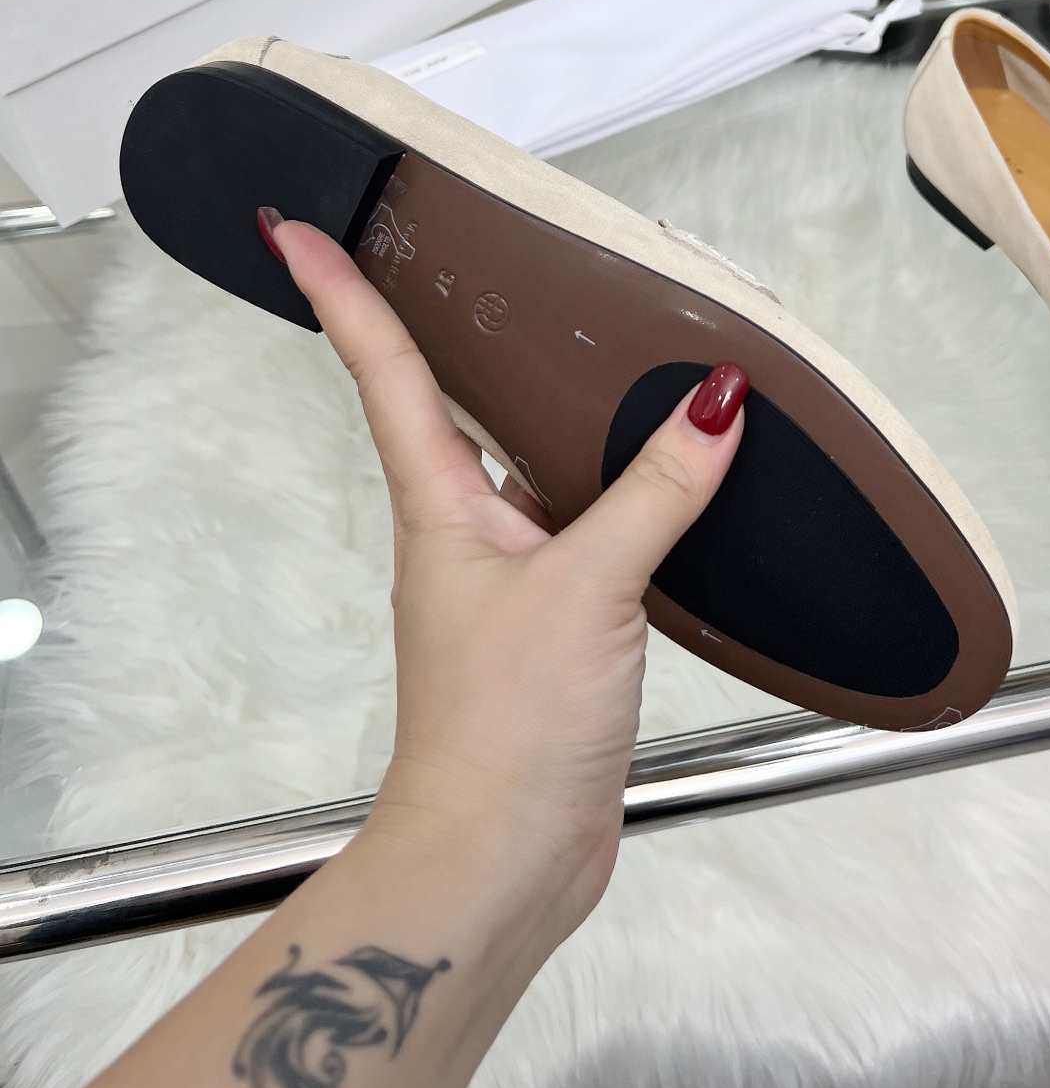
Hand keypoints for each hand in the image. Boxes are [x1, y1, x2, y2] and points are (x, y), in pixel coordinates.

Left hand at [266, 218, 746, 961]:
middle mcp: (463, 530)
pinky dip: (618, 491)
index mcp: (440, 504)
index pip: (383, 371)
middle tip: (462, 256)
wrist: (503, 858)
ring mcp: (507, 578)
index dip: (340, 294)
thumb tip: (715, 403)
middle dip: (453, 331)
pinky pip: (584, 527)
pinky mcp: (554, 624)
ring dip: (553, 414)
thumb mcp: (586, 589)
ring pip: (529, 466)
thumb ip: (654, 490)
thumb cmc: (505, 730)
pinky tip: (665, 481)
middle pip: (451, 404)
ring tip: (594, 349)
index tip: (295, 230)